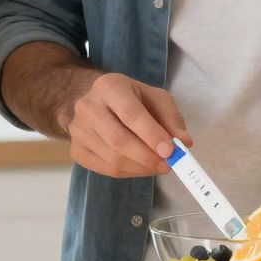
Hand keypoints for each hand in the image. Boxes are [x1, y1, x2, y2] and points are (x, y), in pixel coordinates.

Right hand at [61, 73, 190, 177]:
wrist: (93, 102)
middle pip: (119, 140)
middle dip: (147, 157)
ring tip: (158, 166)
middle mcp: (88, 107)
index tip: (170, 151)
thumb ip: (171, 118)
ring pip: (112, 159)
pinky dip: (129, 173)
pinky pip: (105, 170)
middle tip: (168, 165)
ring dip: (141, 168)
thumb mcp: (154, 97)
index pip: (130, 114)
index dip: (151, 135)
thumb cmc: (130, 98)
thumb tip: (184, 143)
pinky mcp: (76, 150)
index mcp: (109, 86)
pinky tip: (140, 167)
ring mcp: (78, 130)